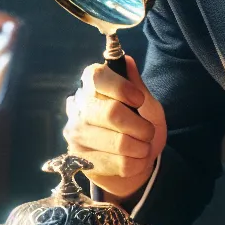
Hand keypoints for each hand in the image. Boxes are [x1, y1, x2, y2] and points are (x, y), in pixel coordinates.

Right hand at [62, 56, 166, 200]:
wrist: (134, 164)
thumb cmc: (139, 128)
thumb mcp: (146, 105)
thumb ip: (137, 85)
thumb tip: (127, 60)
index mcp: (92, 86)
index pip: (97, 77)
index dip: (121, 88)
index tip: (138, 100)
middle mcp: (78, 108)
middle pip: (111, 113)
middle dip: (141, 127)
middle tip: (148, 132)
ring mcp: (76, 135)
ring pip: (119, 143)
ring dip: (141, 148)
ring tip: (142, 147)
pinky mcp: (80, 161)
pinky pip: (120, 164)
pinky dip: (136, 164)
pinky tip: (133, 160)